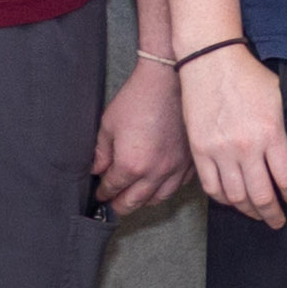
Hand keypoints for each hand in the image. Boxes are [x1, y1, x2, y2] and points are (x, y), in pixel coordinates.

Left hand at [94, 52, 194, 219]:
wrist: (168, 80)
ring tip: (135, 200)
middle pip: (134, 201)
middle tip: (113, 206)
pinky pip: (178, 186)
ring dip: (143, 202)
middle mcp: (155, 172)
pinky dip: (166, 190)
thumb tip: (96, 169)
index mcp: (131, 165)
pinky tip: (159, 187)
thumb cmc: (138, 98)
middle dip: (120, 206)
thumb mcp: (109, 124)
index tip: (100, 195)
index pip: (112, 188)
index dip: (103, 193)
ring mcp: (175, 168)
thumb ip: (100, 152)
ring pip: (158, 199)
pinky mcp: (189, 161)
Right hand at [182, 48, 286, 228]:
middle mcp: (246, 147)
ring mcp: (220, 151)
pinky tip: (232, 200)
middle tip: (278, 221)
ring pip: (236, 197)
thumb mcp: (279, 98)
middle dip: (272, 214)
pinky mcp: (200, 150)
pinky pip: (211, 187)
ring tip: (256, 214)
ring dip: (249, 211)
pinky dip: (224, 199)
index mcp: (271, 134)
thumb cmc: (248, 75)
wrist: (210, 60)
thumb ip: (284, 130)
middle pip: (262, 196)